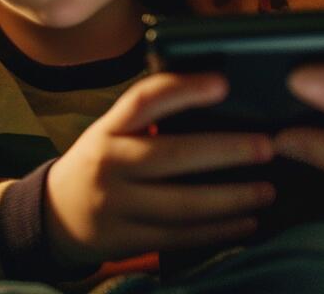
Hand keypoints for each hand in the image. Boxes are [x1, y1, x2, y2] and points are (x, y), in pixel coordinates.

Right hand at [44, 72, 276, 265]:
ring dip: (231, 198)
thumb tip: (219, 101)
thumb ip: (151, 119)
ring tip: (267, 190)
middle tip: (267, 146)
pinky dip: (218, 231)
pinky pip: (180, 236)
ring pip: (182, 204)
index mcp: (108, 129)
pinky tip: (247, 221)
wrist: (56, 214)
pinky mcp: (127, 240)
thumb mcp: (112, 132)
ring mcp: (116, 206)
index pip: (144, 101)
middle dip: (225, 150)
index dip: (183, 89)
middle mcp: (109, 164)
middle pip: (172, 155)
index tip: (222, 83)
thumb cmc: (101, 162)